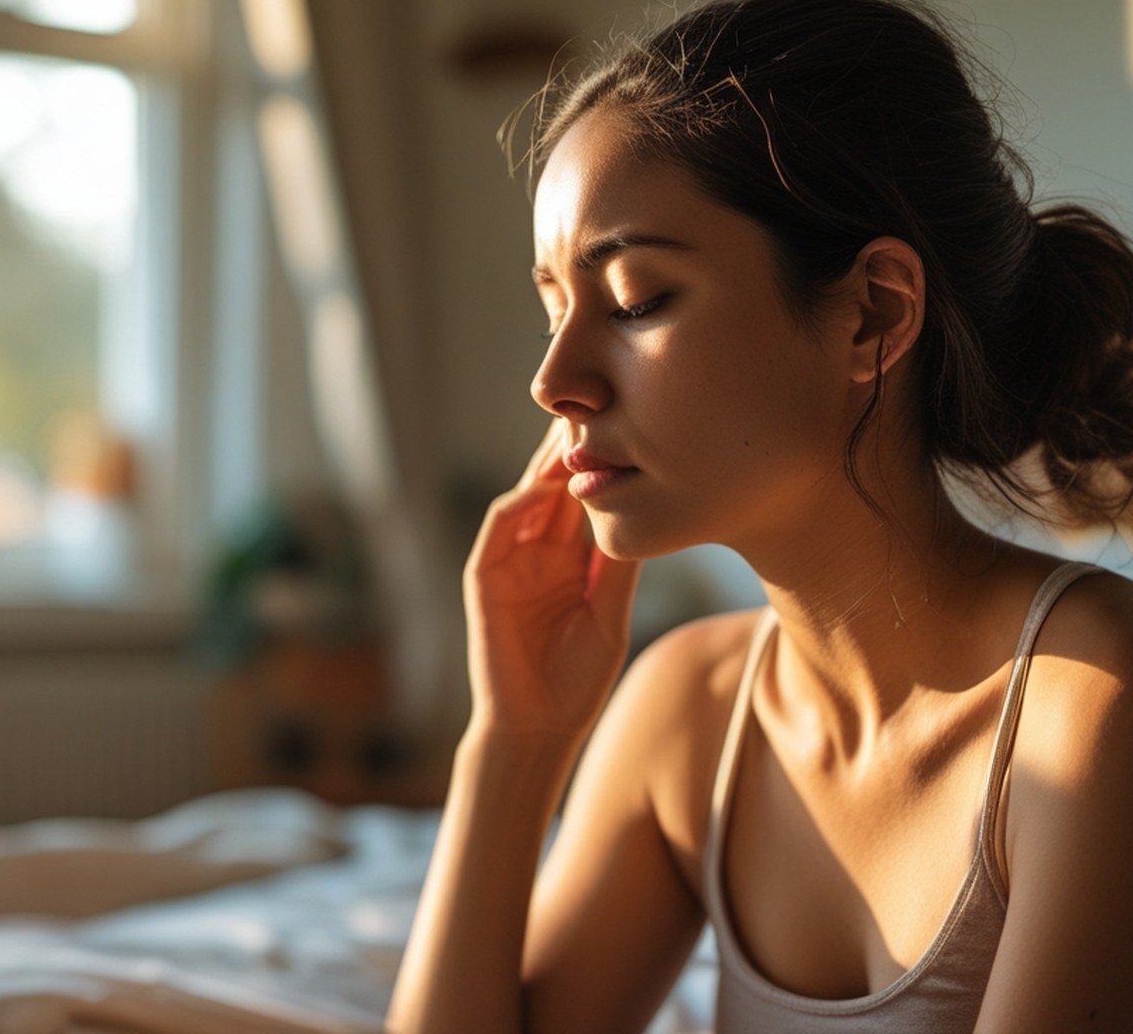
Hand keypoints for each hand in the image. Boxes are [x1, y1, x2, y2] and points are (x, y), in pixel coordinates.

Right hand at [463, 421, 643, 741]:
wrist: (538, 726)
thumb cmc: (577, 680)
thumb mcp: (609, 613)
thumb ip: (618, 566)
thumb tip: (647, 509)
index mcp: (569, 559)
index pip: (583, 498)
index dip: (599, 465)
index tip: (626, 427)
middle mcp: (538, 552)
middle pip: (554, 487)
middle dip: (570, 449)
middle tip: (594, 405)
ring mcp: (509, 561)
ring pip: (527, 498)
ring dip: (545, 466)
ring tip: (570, 433)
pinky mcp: (485, 577)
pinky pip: (498, 529)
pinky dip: (518, 505)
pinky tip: (541, 488)